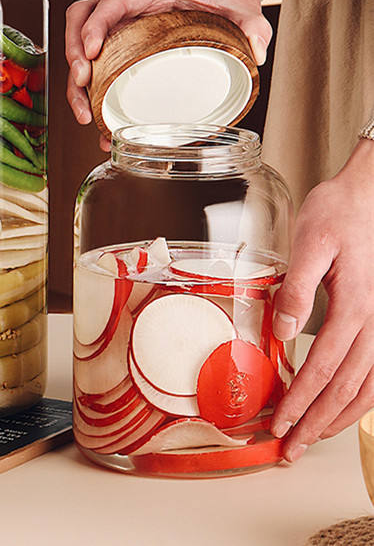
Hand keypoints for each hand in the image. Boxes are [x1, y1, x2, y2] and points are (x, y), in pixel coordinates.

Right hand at [64, 0, 270, 149]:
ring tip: (85, 113)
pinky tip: (99, 122)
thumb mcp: (240, 3)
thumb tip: (257, 49)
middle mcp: (128, 6)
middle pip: (81, 21)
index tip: (90, 53)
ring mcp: (121, 25)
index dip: (93, 27)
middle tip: (81, 84)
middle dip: (73, 53)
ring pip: (81, 44)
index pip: (109, 3)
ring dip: (76, 80)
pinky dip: (91, 92)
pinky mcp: (122, 44)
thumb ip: (252, 22)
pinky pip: (97, 64)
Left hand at [270, 138, 373, 460]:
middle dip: (316, 423)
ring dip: (338, 418)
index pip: (323, 369)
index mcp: (356, 307)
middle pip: (346, 389)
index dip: (300, 402)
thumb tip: (283, 331)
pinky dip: (360, 400)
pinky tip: (344, 409)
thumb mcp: (309, 243)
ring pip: (367, 388)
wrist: (368, 194)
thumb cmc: (338, 214)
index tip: (279, 425)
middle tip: (291, 449)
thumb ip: (297, 289)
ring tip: (313, 439)